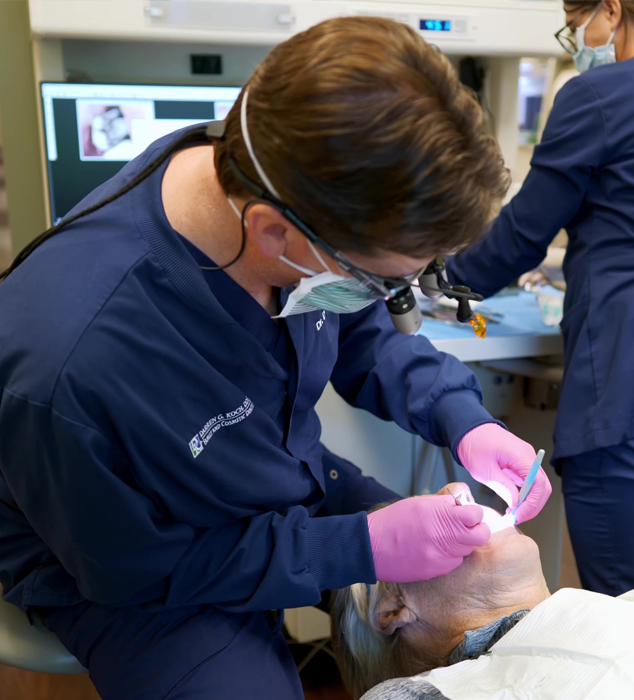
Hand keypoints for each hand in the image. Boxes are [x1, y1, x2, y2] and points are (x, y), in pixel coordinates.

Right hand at [367, 495, 489, 582]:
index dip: (473, 513)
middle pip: (479, 536)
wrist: (371, 547)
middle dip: (477, 530)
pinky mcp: (436, 572)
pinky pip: (453, 563)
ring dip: (462, 544)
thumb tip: (459, 507)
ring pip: (467, 551)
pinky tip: (435, 549)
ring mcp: (442, 557)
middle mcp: (446, 538)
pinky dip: (449, 556)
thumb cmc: (392, 521)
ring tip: (445, 537)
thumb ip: (442, 505)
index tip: (468, 514)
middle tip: (467, 527)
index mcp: (441, 516)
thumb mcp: (418, 503)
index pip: (476, 515)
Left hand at [457, 423, 551, 523]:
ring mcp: (526, 458)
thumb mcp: (485, 470)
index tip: (519, 515)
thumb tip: (516, 503)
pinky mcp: (521, 462)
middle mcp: (529, 456)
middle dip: (533, 505)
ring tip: (515, 512)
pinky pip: (530, 481)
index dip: (532, 503)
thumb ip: (503, 486)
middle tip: (517, 517)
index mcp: (521, 455)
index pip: (538, 483)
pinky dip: (525, 494)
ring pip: (538, 485)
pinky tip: (514, 502)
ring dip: (530, 501)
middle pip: (543, 486)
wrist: (469, 430)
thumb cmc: (474, 445)